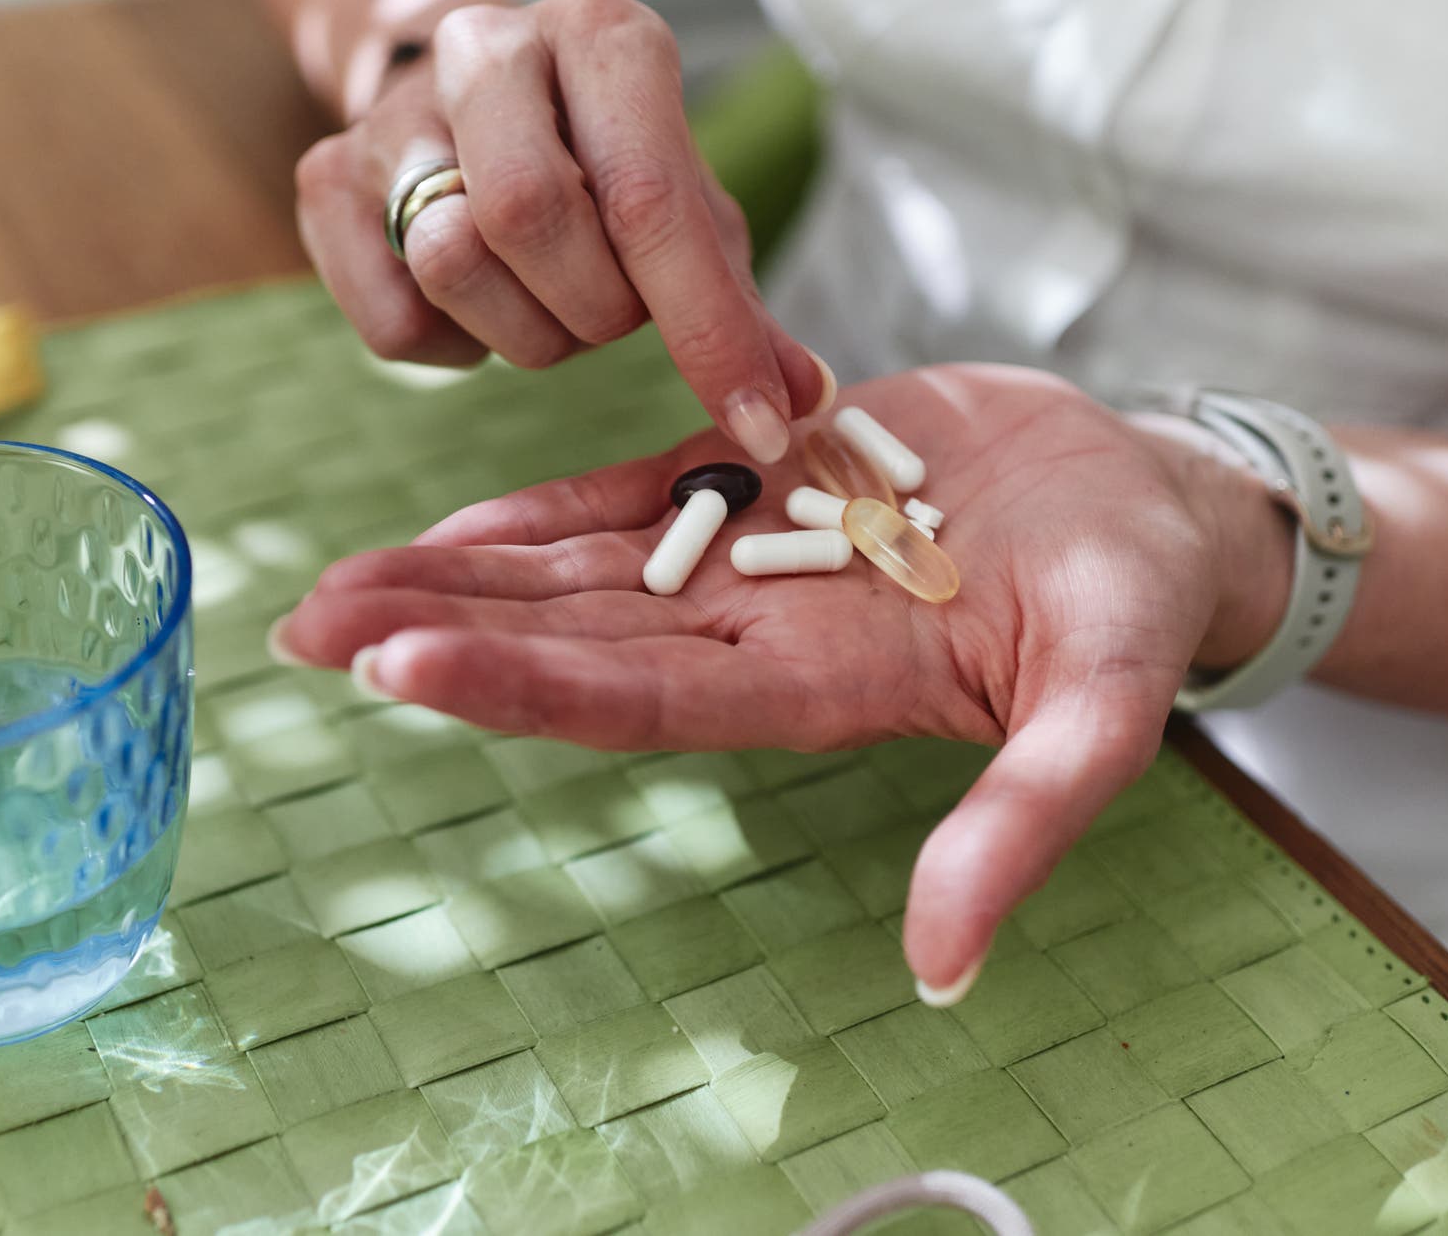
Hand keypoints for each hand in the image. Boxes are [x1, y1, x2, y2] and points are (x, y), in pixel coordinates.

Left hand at [273, 365, 1288, 989]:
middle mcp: (755, 630)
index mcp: (812, 685)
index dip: (519, 685)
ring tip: (335, 582)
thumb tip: (944, 968)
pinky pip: (633, 496)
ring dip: (458, 577)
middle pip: (570, 637)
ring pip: (578, 570)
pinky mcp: (763, 479)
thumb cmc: (1135, 604)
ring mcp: (750, 555)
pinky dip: (542, 511)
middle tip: (301, 623)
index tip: (395, 666)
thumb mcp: (1103, 708)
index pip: (637, 694)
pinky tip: (454, 527)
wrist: (1146, 506)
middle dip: (438, 631)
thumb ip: (1023, 820)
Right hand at [292, 0, 830, 463]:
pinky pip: (392, 321)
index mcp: (600, 35)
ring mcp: (394, 114)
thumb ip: (739, 304)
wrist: (469, 94)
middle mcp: (487, 48)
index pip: (649, 197)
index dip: (706, 329)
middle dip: (592, 308)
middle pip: (529, 216)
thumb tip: (802, 403)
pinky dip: (452, 348)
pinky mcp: (325, 179)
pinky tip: (477, 305)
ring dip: (525, 331)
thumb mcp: (686, 205)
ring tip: (545, 299)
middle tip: (611, 311)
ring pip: (450, 262)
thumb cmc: (599, 158)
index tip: (756, 423)